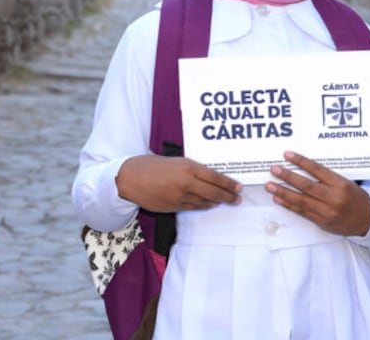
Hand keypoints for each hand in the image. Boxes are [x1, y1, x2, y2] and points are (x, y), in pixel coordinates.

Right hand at [117, 154, 241, 212]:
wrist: (130, 179)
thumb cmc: (151, 165)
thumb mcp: (174, 160)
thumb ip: (191, 168)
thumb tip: (209, 176)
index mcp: (188, 166)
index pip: (215, 177)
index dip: (229, 183)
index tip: (238, 187)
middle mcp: (186, 182)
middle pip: (214, 192)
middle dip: (228, 196)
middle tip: (237, 199)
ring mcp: (180, 196)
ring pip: (205, 202)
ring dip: (217, 202)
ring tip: (225, 201)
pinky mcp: (174, 207)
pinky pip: (193, 207)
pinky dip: (203, 206)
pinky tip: (209, 204)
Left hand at [265, 150, 369, 235]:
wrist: (368, 219)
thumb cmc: (355, 197)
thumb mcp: (345, 182)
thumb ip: (327, 177)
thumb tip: (303, 166)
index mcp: (341, 184)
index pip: (317, 170)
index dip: (301, 162)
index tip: (287, 155)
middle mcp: (334, 198)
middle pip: (307, 186)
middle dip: (288, 177)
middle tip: (274, 169)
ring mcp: (327, 211)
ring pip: (301, 200)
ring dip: (283, 192)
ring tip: (270, 185)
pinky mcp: (323, 222)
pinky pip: (302, 212)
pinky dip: (289, 205)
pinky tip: (278, 198)